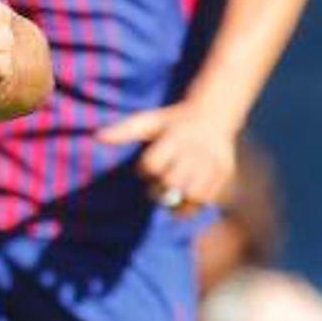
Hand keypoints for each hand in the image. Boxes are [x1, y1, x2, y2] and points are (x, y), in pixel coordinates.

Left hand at [101, 99, 240, 211]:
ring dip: (177, 202)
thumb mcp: (149, 121)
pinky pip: (207, 199)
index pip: (154, 164)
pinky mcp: (224, 173)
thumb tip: (97, 137)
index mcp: (176, 135)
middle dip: (159, 189)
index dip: (145, 169)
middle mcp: (196, 149)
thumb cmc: (173, 121)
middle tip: (157, 187)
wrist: (214, 115)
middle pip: (172, 182)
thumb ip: (124, 131)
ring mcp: (213, 162)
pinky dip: (193, 205)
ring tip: (170, 197)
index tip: (147, 167)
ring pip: (192, 194)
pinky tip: (184, 200)